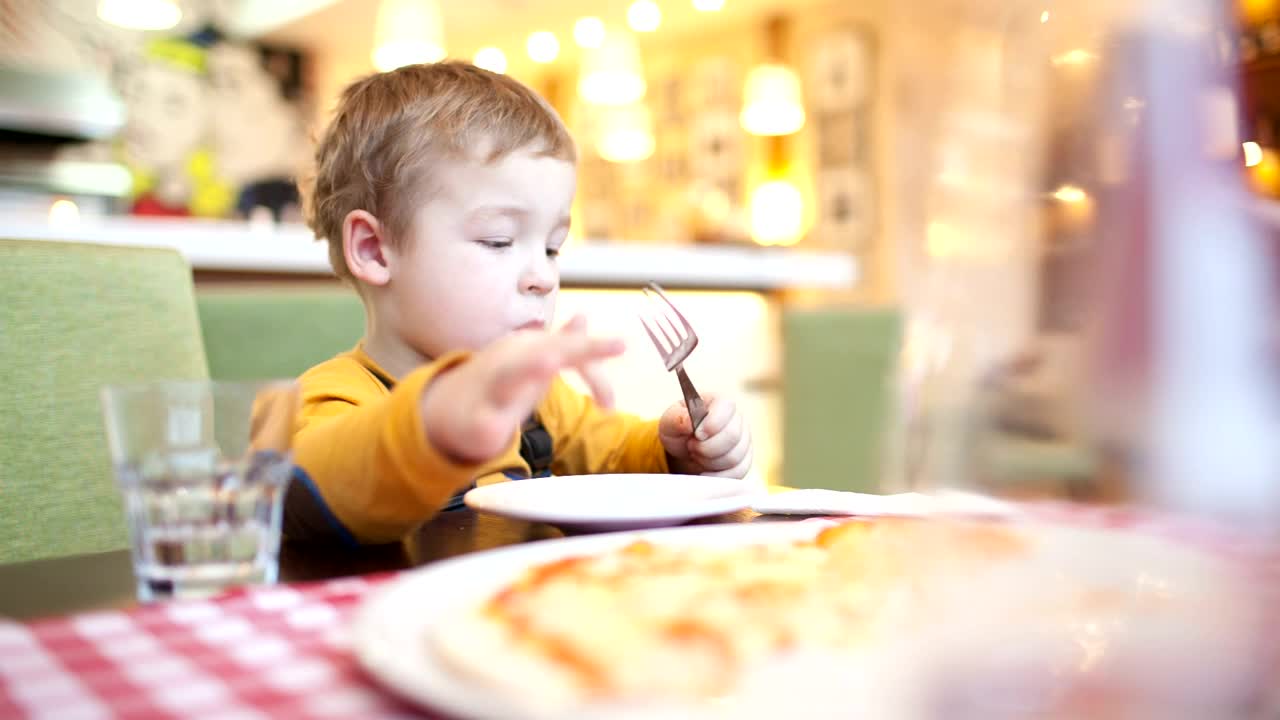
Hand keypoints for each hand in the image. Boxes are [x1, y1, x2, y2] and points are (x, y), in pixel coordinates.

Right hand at [422, 315, 623, 463]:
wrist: (443, 410)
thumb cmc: (496, 385)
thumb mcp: (529, 361)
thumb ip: (560, 344)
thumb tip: (584, 316)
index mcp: (527, 350)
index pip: (568, 346)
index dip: (596, 350)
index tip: (624, 347)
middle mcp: (510, 363)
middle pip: (547, 352)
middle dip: (580, 348)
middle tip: (617, 343)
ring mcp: (491, 389)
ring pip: (509, 378)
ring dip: (528, 368)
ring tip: (547, 363)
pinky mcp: (476, 420)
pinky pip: (488, 425)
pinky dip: (492, 426)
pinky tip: (492, 431)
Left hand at [659, 395, 752, 477]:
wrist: (684, 452)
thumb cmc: (679, 432)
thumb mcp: (670, 422)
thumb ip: (677, 418)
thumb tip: (690, 422)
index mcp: (720, 403)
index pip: (726, 407)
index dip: (712, 423)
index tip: (696, 435)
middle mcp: (738, 420)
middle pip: (732, 436)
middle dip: (707, 447)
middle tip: (691, 447)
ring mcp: (744, 442)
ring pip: (734, 457)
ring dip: (709, 461)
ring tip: (696, 455)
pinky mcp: (744, 463)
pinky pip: (737, 473)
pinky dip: (716, 476)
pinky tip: (703, 471)